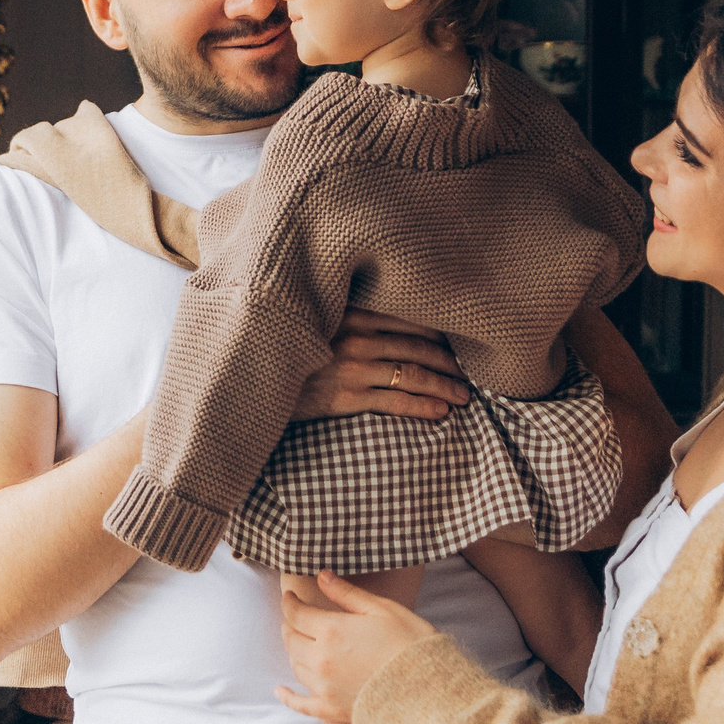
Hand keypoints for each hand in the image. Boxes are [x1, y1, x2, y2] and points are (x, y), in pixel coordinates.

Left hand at [277, 572, 440, 723]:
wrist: (429, 694)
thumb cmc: (411, 646)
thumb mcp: (383, 610)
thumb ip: (347, 594)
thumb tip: (321, 576)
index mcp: (332, 630)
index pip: (296, 613)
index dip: (289, 602)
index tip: (289, 596)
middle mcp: (320, 659)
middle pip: (291, 639)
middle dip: (289, 624)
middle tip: (293, 617)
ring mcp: (324, 687)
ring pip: (295, 665)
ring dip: (293, 651)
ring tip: (299, 643)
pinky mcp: (331, 710)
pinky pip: (300, 704)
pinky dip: (287, 696)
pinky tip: (280, 691)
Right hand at [288, 308, 470, 422]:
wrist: (254, 374)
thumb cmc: (288, 345)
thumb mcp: (319, 318)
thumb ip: (350, 314)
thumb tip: (386, 322)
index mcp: (353, 311)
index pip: (411, 321)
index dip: (440, 335)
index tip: (457, 346)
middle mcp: (357, 336)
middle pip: (419, 348)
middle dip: (450, 363)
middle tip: (469, 375)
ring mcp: (353, 367)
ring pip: (413, 374)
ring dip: (444, 386)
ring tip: (463, 397)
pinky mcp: (346, 397)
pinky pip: (395, 401)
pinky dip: (423, 406)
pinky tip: (442, 411)